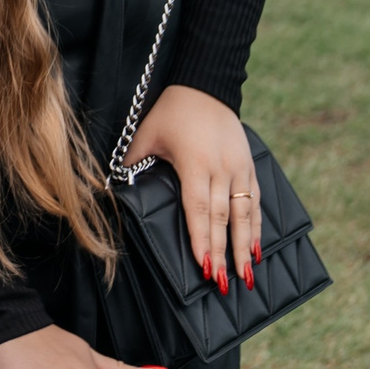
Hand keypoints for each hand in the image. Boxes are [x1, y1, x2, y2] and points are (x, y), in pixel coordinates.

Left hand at [126, 84, 258, 294]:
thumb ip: (132, 161)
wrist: (207, 85)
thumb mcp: (147, 133)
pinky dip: (257, 225)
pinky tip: (257, 246)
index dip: (202, 240)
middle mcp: (221, 169)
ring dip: (246, 245)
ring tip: (248, 273)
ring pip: (245, 213)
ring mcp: (239, 168)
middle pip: (223, 218)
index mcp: (195, 164)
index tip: (205, 267)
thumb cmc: (172, 111)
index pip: (199, 210)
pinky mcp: (249, 166)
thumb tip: (112, 185)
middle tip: (226, 283)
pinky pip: (255, 201)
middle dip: (224, 253)